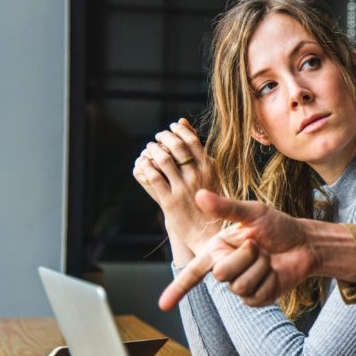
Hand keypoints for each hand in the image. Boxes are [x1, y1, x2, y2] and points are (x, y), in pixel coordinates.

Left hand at [132, 118, 220, 258]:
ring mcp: (183, 189)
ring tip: (150, 148)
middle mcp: (197, 177)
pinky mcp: (169, 201)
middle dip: (164, 137)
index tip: (172, 127)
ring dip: (153, 150)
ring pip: (163, 160)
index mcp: (210, 169)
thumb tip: (182, 122)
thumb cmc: (211, 200)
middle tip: (158, 136)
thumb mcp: (211, 173)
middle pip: (176, 147)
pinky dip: (146, 166)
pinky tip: (144, 163)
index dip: (179, 131)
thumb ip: (197, 150)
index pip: (192, 140)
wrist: (209, 232)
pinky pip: (154, 177)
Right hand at [158, 190, 355, 309]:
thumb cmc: (278, 226)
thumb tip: (199, 195)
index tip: (162, 305)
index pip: (193, 272)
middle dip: (245, 256)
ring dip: (260, 267)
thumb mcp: (253, 212)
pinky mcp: (257, 298)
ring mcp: (241, 286)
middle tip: (259, 246)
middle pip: (221, 273)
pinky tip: (274, 272)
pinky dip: (269, 280)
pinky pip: (255, 295)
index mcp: (218, 249)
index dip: (177, 289)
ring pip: (239, 285)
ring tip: (268, 258)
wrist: (304, 243)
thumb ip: (226, 207)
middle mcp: (225, 269)